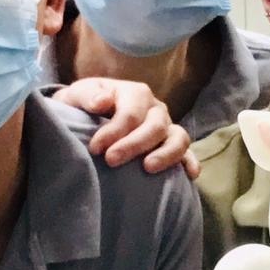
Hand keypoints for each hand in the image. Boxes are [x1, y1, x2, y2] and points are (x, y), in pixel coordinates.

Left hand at [54, 77, 199, 177]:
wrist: (89, 114)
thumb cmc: (85, 105)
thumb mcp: (79, 94)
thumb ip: (88, 96)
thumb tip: (101, 102)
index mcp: (136, 93)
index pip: (131, 113)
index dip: (114, 131)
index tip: (95, 148)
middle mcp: (156, 109)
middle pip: (155, 126)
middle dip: (134, 144)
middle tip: (111, 160)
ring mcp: (167, 127)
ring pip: (178, 138)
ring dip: (166, 154)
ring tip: (148, 168)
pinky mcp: (172, 145)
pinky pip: (187, 153)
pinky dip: (190, 162)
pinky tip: (190, 175)